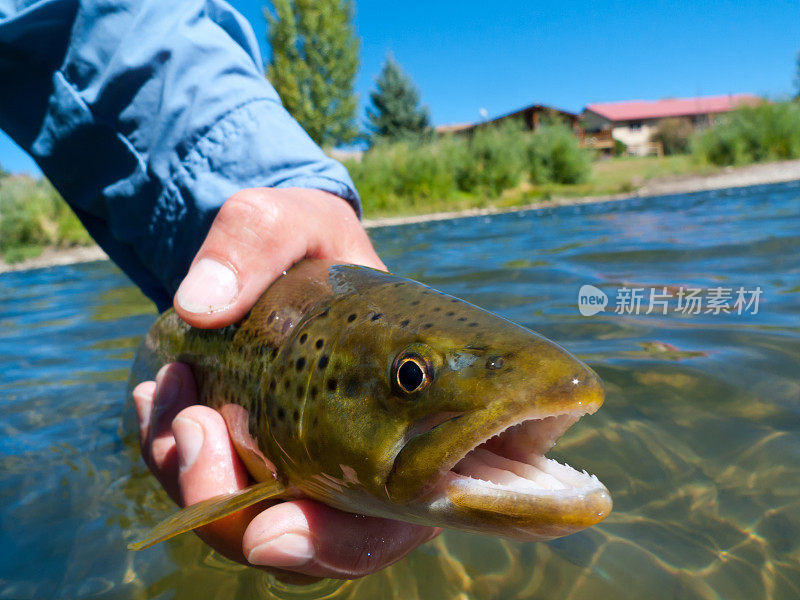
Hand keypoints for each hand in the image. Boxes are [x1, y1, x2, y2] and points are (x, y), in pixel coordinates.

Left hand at [133, 188, 438, 578]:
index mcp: (406, 429)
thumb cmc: (312, 241)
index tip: (267, 532)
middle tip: (189, 428)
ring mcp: (303, 463)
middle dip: (230, 510)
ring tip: (169, 390)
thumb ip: (257, 239)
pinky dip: (171, 455)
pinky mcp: (256, 453)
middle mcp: (358, 462)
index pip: (382, 526)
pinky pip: (208, 484)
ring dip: (190, 476)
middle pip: (299, 541)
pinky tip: (158, 396)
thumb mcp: (296, 220)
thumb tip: (200, 308)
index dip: (330, 546)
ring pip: (242, 521)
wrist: (284, 253)